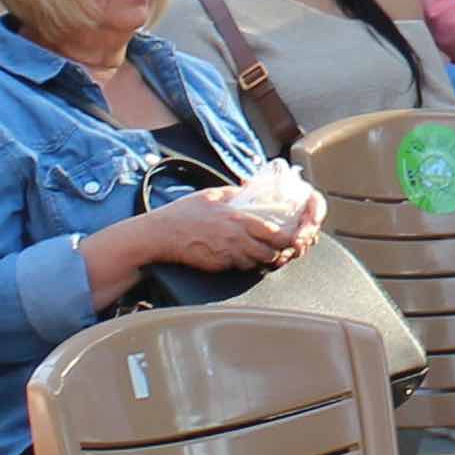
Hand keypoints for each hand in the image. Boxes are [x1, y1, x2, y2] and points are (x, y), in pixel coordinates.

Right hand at [153, 189, 306, 272]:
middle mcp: (236, 239)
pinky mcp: (219, 265)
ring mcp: (228, 254)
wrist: (162, 233)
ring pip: (257, 263)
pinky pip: (240, 267)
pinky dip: (246, 263)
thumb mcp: (213, 194)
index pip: (275, 233)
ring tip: (263, 252)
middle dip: (280, 253)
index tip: (292, 237)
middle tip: (281, 249)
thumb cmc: (185, 212)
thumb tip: (249, 187)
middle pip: (271, 252)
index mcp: (239, 219)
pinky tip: (243, 256)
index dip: (288, 238)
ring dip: (263, 259)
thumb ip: (235, 193)